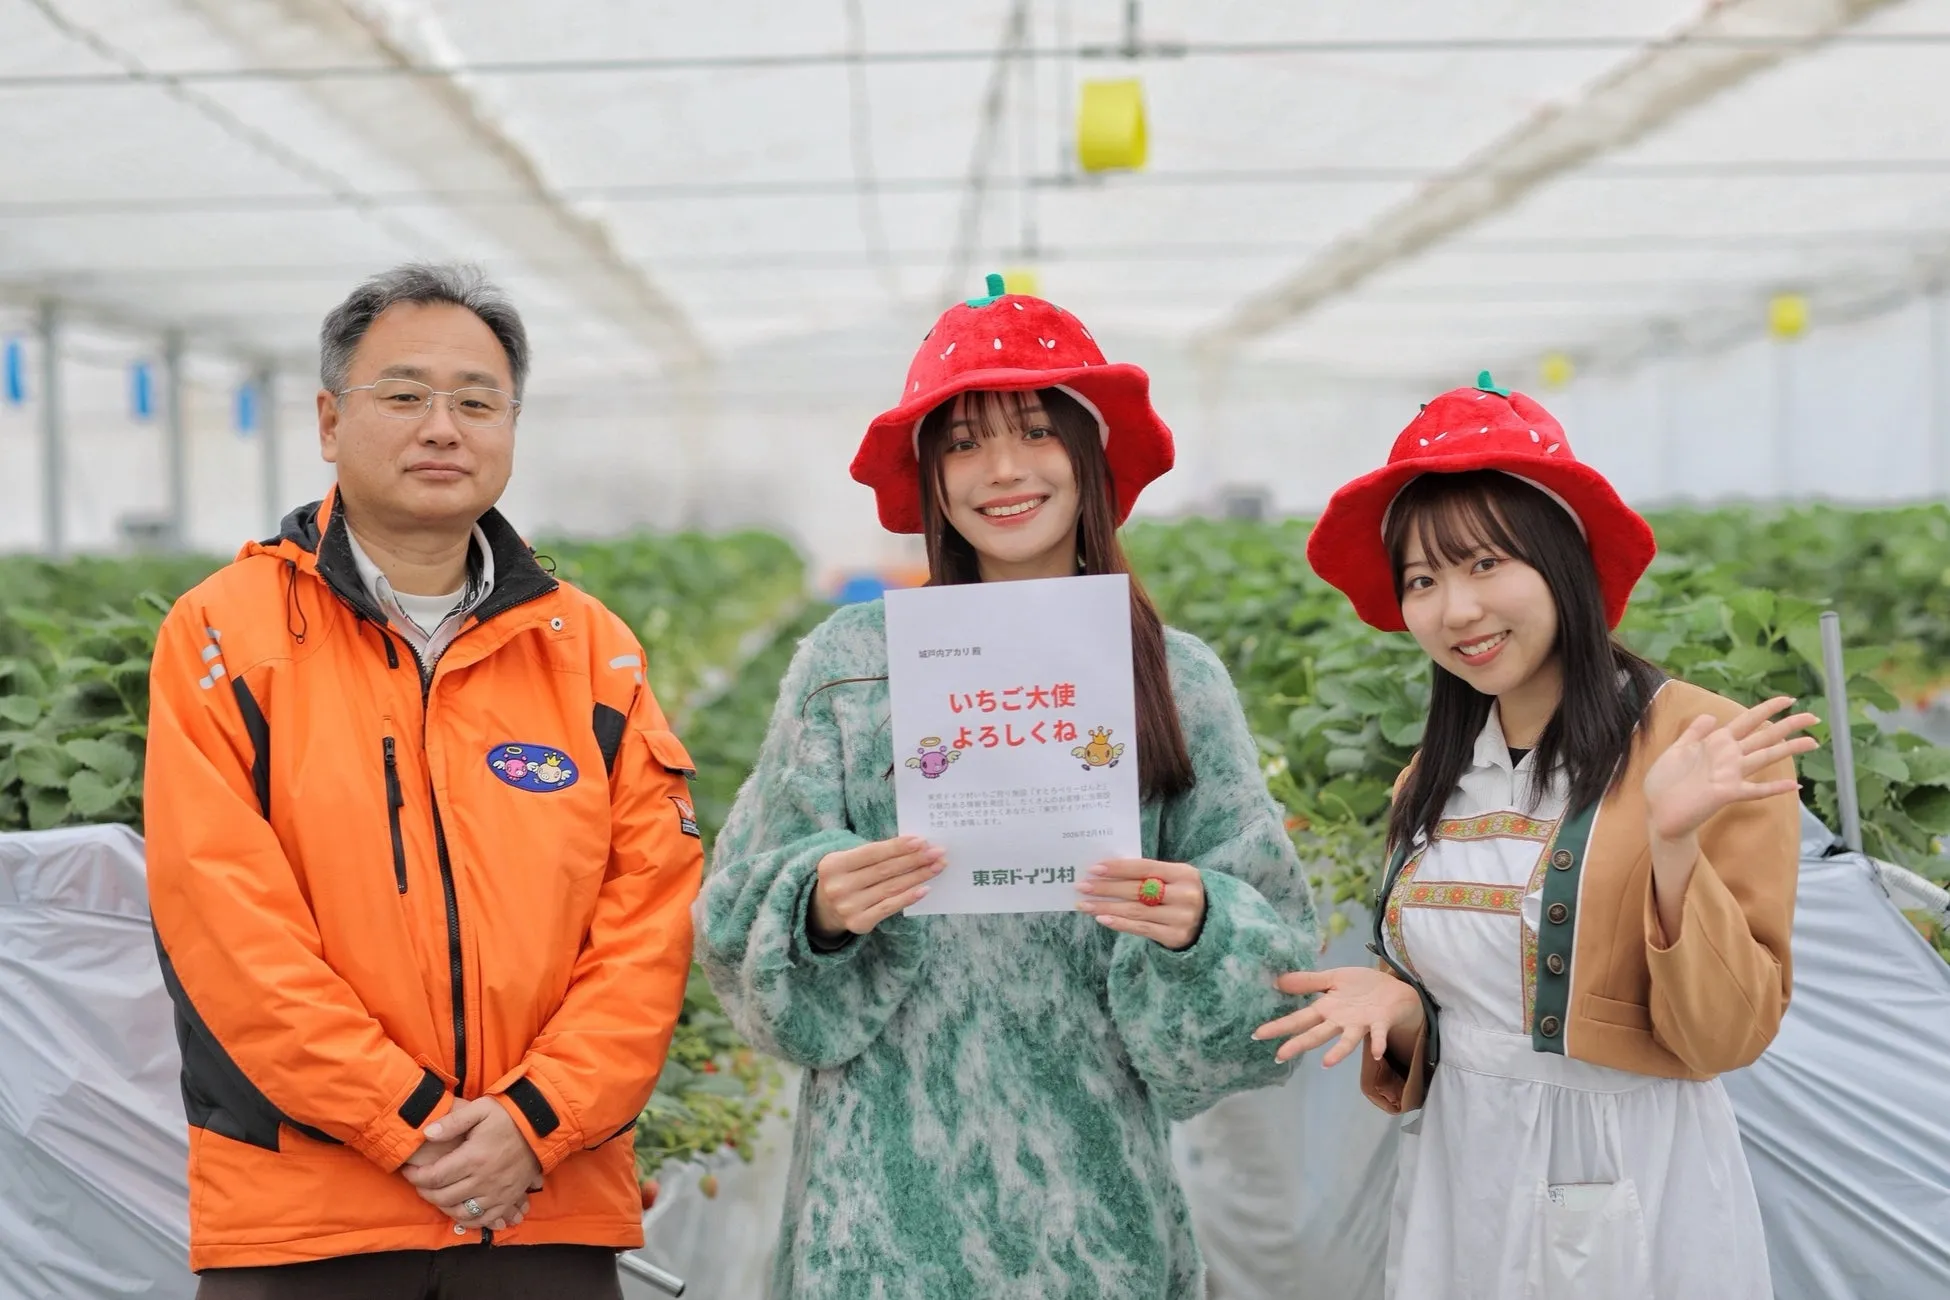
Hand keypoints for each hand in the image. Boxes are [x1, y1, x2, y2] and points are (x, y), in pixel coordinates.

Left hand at [400, 1097, 543, 1230]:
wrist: (540, 1127)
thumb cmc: (508, 1116)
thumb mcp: (480, 1109)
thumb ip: (452, 1122)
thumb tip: (426, 1133)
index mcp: (474, 1158)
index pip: (435, 1176)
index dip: (416, 1177)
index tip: (408, 1171)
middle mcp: (484, 1180)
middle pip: (444, 1197)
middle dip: (425, 1191)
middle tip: (419, 1182)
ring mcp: (497, 1193)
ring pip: (460, 1212)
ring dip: (442, 1207)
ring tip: (436, 1195)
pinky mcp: (508, 1199)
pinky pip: (483, 1220)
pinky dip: (467, 1220)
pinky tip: (458, 1211)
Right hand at [809, 836, 943, 940]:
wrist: (824, 909)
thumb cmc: (845, 877)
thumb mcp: (848, 861)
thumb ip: (874, 854)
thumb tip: (915, 847)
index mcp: (833, 865)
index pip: (872, 853)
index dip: (898, 847)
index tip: (922, 841)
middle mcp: (838, 887)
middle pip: (885, 870)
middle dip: (915, 859)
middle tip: (937, 852)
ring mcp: (848, 907)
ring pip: (891, 888)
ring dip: (918, 876)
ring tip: (936, 867)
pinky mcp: (859, 923)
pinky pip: (889, 907)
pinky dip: (909, 897)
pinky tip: (925, 888)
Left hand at [1076, 858, 1205, 949]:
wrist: (1211, 924)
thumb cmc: (1182, 895)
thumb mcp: (1174, 879)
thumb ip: (1149, 875)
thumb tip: (1106, 872)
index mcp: (1184, 873)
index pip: (1145, 868)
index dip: (1118, 868)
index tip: (1094, 869)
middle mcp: (1185, 895)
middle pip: (1137, 890)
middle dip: (1106, 888)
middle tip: (1082, 886)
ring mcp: (1181, 918)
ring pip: (1135, 910)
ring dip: (1106, 907)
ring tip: (1085, 904)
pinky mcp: (1175, 936)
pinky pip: (1140, 928)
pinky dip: (1119, 923)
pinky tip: (1101, 918)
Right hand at [1254, 966, 1424, 1066]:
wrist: (1395, 989)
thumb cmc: (1362, 986)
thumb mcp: (1332, 978)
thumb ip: (1307, 981)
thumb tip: (1276, 981)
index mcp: (1327, 1009)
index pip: (1299, 1019)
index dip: (1279, 1026)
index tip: (1258, 1034)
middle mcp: (1341, 1021)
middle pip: (1317, 1033)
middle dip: (1298, 1044)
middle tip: (1279, 1056)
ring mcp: (1361, 1024)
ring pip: (1347, 1040)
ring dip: (1338, 1052)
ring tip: (1326, 1064)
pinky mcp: (1381, 1022)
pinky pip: (1379, 1034)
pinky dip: (1378, 1043)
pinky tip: (1377, 1052)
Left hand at [1644, 696, 1818, 841]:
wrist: (1657, 811)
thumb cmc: (1665, 782)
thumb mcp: (1677, 750)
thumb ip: (1694, 732)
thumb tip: (1711, 715)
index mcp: (1716, 743)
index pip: (1747, 721)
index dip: (1767, 709)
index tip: (1789, 699)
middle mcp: (1728, 757)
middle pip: (1764, 736)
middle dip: (1789, 725)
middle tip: (1814, 717)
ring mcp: (1729, 775)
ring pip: (1765, 757)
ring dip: (1789, 749)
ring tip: (1813, 742)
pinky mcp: (1726, 793)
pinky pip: (1755, 790)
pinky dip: (1774, 787)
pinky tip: (1794, 785)